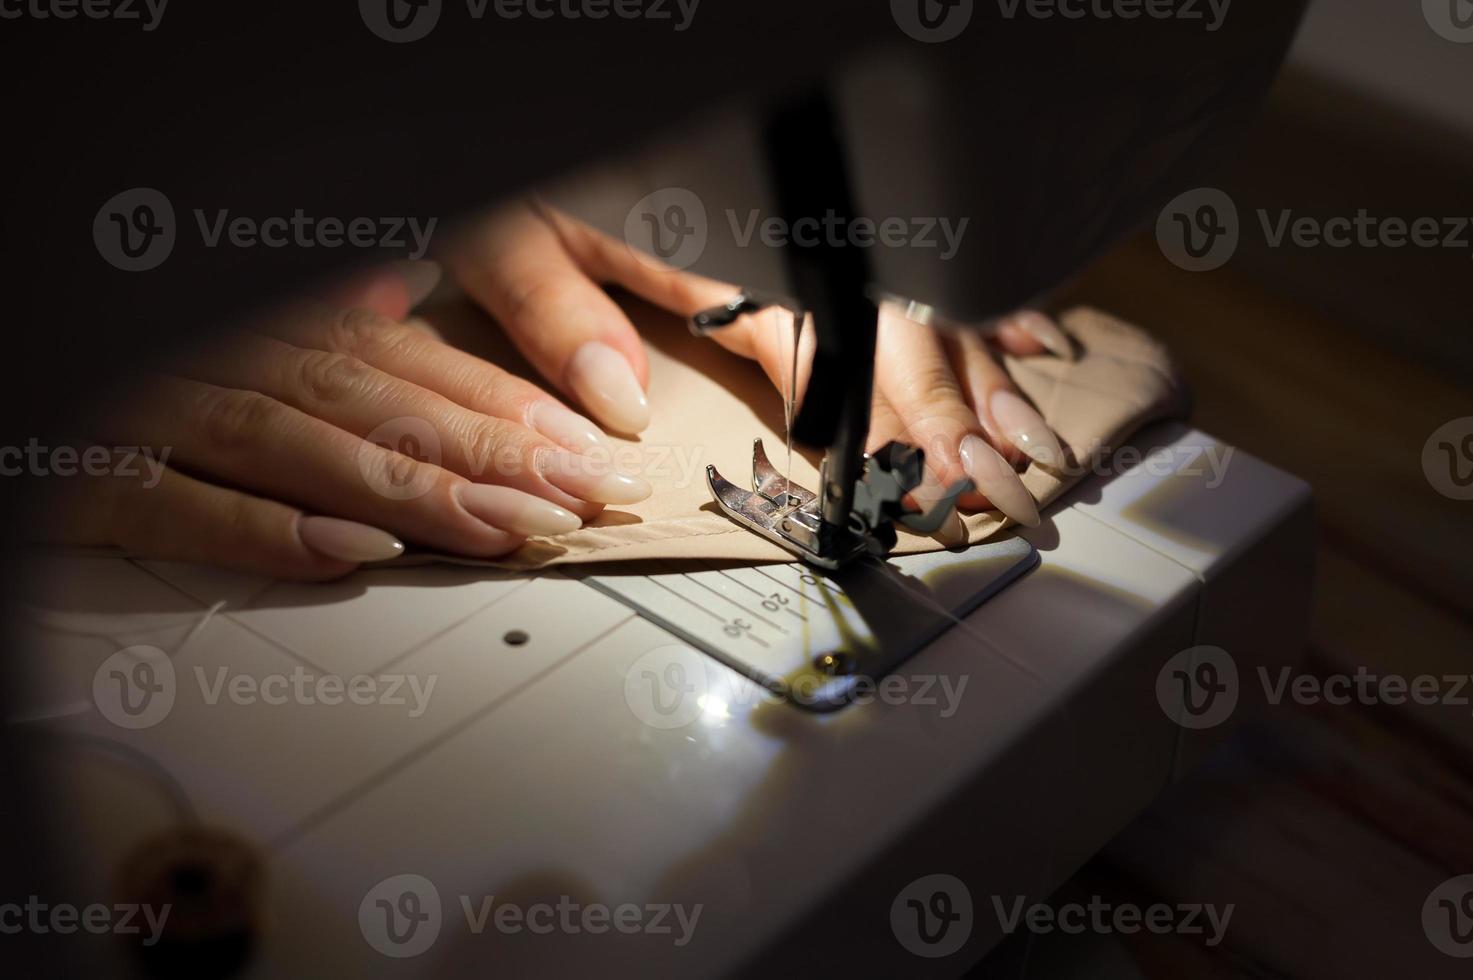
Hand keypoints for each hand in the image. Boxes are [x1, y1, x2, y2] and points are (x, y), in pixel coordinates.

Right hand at [43, 263, 650, 579]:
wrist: (24, 356)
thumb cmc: (139, 356)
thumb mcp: (230, 322)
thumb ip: (318, 318)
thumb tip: (392, 292)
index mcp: (277, 325)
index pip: (416, 367)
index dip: (510, 413)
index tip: (590, 457)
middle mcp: (231, 358)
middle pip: (382, 405)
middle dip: (494, 455)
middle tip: (581, 499)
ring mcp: (163, 412)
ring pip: (306, 447)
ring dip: (414, 494)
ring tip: (506, 530)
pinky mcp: (93, 474)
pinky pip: (185, 502)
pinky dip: (267, 527)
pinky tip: (350, 555)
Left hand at [455, 201, 1071, 527]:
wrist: (546, 83)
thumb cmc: (533, 149)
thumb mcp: (512, 225)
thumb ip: (557, 312)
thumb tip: (618, 402)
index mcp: (715, 242)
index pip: (825, 343)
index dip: (887, 412)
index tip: (932, 470)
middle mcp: (777, 233)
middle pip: (895, 324)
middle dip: (956, 405)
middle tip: (1004, 475)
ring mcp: (807, 225)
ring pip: (919, 298)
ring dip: (978, 369)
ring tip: (1024, 431)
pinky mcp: (813, 221)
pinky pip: (913, 269)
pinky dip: (971, 313)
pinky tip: (1022, 340)